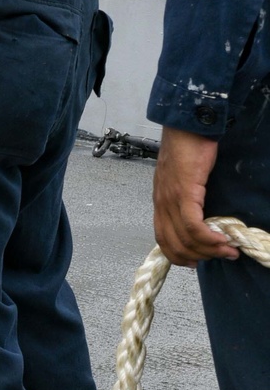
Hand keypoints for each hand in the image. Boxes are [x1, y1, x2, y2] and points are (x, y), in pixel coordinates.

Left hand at [152, 126, 237, 265]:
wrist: (186, 126)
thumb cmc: (187, 147)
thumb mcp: (181, 179)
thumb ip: (186, 198)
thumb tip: (201, 214)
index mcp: (160, 203)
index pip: (163, 239)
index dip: (178, 255)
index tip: (195, 263)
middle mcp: (161, 205)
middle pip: (174, 244)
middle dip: (198, 257)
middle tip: (220, 257)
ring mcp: (170, 200)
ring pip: (185, 238)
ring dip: (208, 249)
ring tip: (228, 251)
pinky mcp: (183, 193)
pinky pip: (193, 225)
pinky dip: (208, 237)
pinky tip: (222, 240)